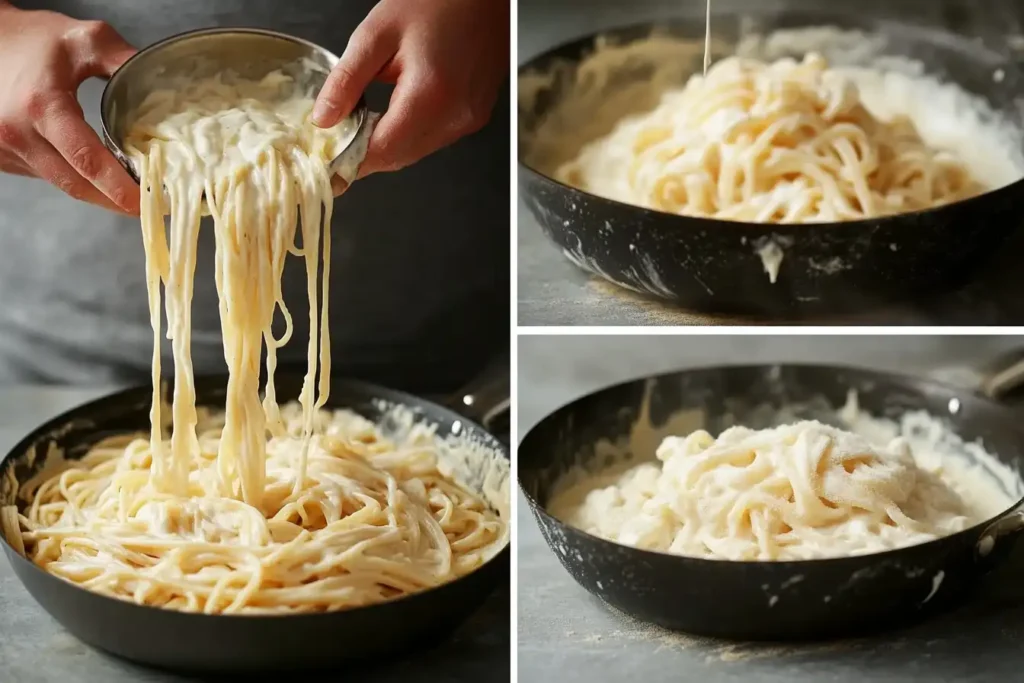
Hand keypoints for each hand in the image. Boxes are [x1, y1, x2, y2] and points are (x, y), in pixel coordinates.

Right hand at [0, 3, 139, 213]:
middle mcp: (19, 134)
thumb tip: (164, 84)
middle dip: (115, 201)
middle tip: (151, 206)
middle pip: (76, 185)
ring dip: (97, 193)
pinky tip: (98, 175)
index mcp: (42, 107)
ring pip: (62, 184)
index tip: (148, 203)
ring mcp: (7, 149)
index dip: (119, 188)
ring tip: (131, 191)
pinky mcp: (3, 157)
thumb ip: (123, 60)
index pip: (86, 160)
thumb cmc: (34, 39)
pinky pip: (47, 177)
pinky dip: (75, 179)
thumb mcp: (84, 39)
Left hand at [312, 0, 507, 177]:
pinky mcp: (475, 116)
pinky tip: (393, 115)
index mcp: (430, 95)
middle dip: (365, 157)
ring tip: (361, 128)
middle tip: (336, 148)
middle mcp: (455, 115)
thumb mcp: (377, 34)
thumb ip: (347, 80)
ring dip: (387, 146)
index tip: (326, 167)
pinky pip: (435, 139)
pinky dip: (409, 135)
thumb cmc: (437, 2)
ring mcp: (469, 119)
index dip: (350, 162)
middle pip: (400, 157)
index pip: (383, 150)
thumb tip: (324, 119)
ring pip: (417, 152)